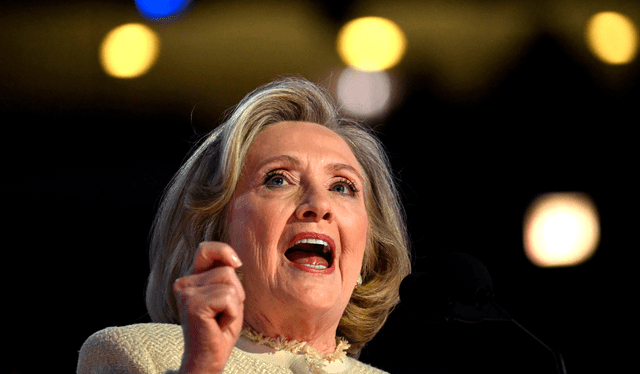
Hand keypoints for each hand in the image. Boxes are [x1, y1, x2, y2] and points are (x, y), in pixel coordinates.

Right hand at [173, 242, 244, 373]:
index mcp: (191, 278)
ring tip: (220, 319)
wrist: (207, 359)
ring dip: (234, 304)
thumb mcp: (227, 295)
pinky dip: (232, 314)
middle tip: (223, 313)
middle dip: (236, 292)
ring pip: (229, 282)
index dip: (224, 251)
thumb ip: (226, 274)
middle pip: (227, 270)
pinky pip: (228, 298)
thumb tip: (235, 261)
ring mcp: (186, 293)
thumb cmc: (220, 328)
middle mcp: (183, 283)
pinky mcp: (194, 305)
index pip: (206, 249)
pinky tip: (219, 325)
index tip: (237, 264)